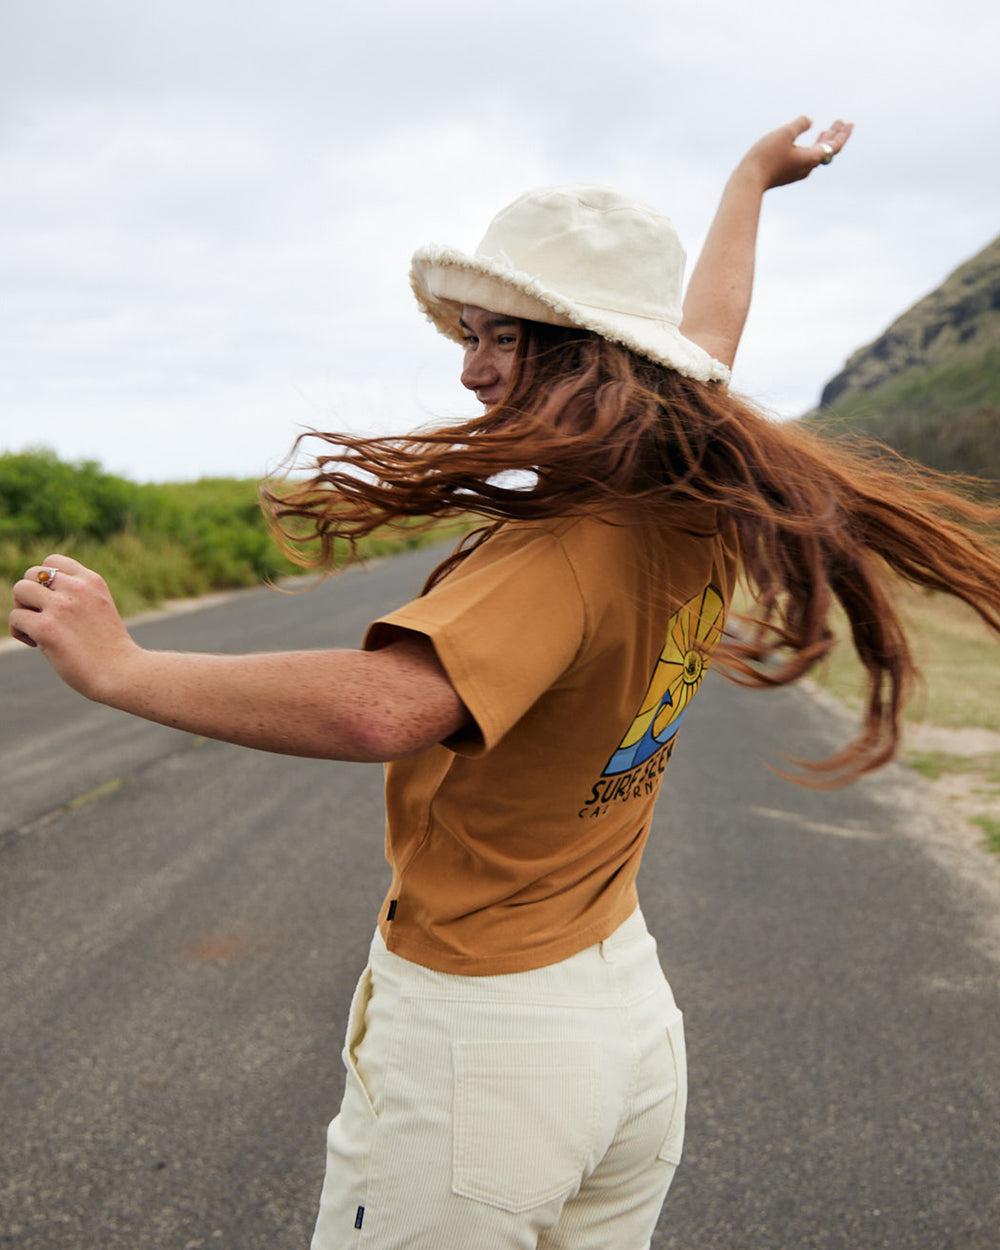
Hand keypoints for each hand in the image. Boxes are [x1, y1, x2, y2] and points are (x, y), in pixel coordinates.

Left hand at [9, 554, 140, 700]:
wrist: (122, 673)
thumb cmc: (109, 648)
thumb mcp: (99, 608)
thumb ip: (76, 595)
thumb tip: (35, 595)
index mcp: (92, 581)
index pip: (53, 561)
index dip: (45, 579)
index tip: (53, 601)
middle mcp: (77, 588)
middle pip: (32, 573)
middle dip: (30, 594)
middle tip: (42, 617)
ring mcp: (61, 607)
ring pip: (20, 590)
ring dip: (23, 609)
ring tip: (37, 629)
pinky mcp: (47, 628)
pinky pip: (16, 618)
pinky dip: (20, 632)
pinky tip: (37, 645)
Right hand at [740, 115, 853, 189]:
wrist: (747, 181)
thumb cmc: (766, 157)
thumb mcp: (785, 133)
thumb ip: (799, 124)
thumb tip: (809, 120)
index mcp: (811, 158)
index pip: (834, 146)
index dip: (842, 134)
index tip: (849, 123)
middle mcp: (806, 167)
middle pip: (826, 150)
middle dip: (833, 135)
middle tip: (840, 122)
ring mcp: (795, 172)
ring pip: (815, 154)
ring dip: (821, 141)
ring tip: (825, 131)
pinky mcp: (785, 174)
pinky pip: (803, 159)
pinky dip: (808, 147)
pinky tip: (803, 143)